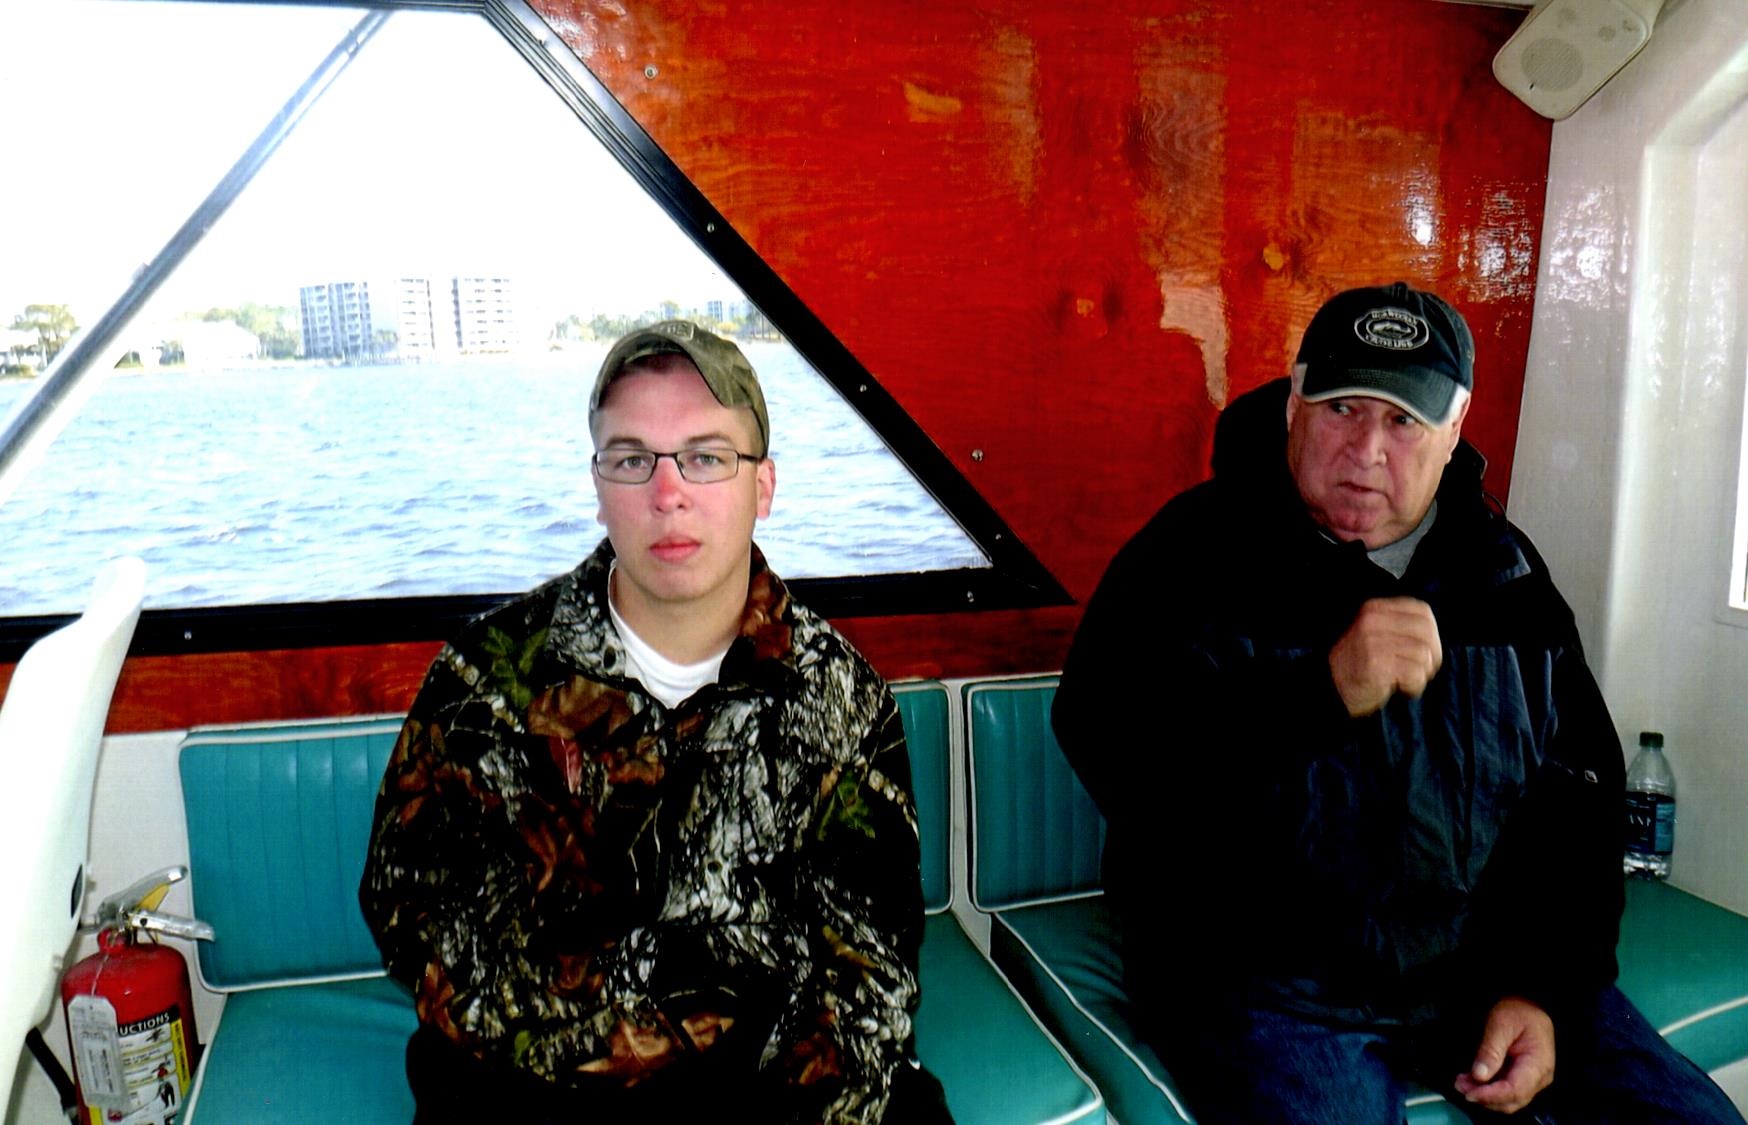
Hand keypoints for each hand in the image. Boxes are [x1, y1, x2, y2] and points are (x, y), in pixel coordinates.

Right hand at [1328, 597, 1441, 716]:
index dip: (1433, 634)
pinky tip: (1401, 688)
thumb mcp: (1377, 633)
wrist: (1332, 686)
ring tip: (1406, 680)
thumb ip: (1401, 627)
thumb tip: (1435, 636)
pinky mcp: (1377, 664)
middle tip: (1421, 669)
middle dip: (1432, 655)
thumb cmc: (1361, 663)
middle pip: (1427, 632)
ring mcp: (1373, 642)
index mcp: (1376, 609)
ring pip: (1423, 655)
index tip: (1426, 651)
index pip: (1423, 612)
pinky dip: (1414, 685)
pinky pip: (1415, 673)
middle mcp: (1373, 621)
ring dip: (1421, 674)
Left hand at [1453, 996, 1554, 1113]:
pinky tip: (1471, 1081)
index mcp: (1538, 1064)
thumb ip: (1491, 1050)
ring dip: (1484, 1096)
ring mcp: (1533, 1080)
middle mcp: (1539, 1077)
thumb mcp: (1501, 1024)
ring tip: (1462, 1083)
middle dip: (1485, 1097)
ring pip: (1509, 1100)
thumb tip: (1480, 1076)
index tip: (1469, 1093)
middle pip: (1512, 1100)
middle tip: (1460, 1085)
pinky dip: (1488, 1090)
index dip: (1491, 1095)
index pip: (1515, 1089)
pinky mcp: (1523, 1079)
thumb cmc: (1518, 1011)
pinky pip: (1507, 1092)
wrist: (1529, 1005)